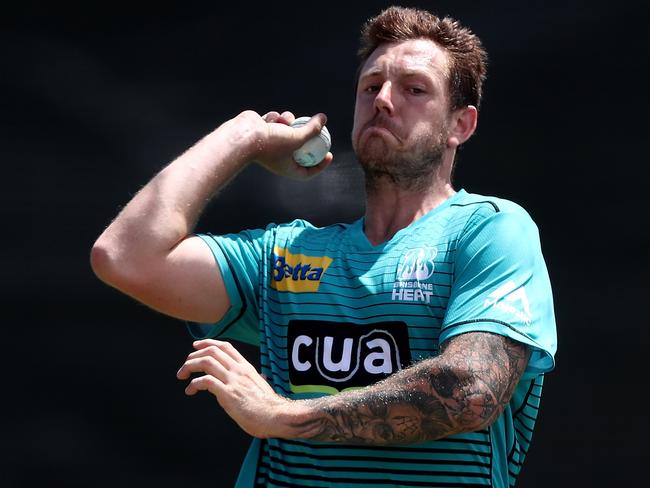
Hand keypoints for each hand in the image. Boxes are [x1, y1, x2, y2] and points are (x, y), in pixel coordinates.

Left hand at [176, 339, 293, 437]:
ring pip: (206, 362)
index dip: (208, 343)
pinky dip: (194, 384)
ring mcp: (233, 380)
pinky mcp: (228, 393)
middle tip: (185, 366)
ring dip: (189, 366)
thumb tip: (261, 378)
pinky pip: (205, 381)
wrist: (276, 416)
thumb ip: (257, 380)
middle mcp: (239, 370)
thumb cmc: (269, 406)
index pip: (225, 347)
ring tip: (182, 375)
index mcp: (246, 367)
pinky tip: (190, 391)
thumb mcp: (263, 386)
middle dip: (194, 355)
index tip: (196, 346)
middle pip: (212, 351)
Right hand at [225, 110, 332, 178]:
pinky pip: (276, 122)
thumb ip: (312, 129)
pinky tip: (272, 119)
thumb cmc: (271, 143)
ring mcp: (271, 143)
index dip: (320, 165)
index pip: (307, 171)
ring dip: (290, 122)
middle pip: (300, 150)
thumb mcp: (297, 138)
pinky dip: (276, 118)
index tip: (329, 154)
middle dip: (308, 138)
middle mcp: (279, 157)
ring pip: (288, 129)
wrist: (244, 136)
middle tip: (320, 131)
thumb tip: (324, 118)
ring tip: (287, 120)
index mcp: (287, 168)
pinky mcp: (263, 131)